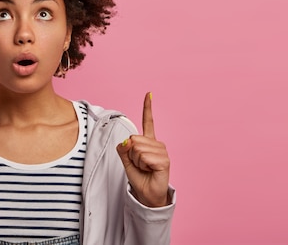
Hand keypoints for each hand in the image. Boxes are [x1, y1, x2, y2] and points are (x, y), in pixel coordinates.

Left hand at [116, 92, 169, 206]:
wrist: (147, 194)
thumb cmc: (139, 177)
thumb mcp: (126, 160)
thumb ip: (123, 148)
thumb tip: (127, 141)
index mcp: (148, 141)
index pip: (148, 121)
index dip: (147, 107)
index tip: (149, 93)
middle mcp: (157, 144)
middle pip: (134, 139)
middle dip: (131, 154)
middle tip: (139, 164)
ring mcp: (162, 151)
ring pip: (137, 148)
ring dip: (136, 161)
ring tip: (145, 168)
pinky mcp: (164, 160)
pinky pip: (144, 156)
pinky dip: (142, 165)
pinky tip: (150, 170)